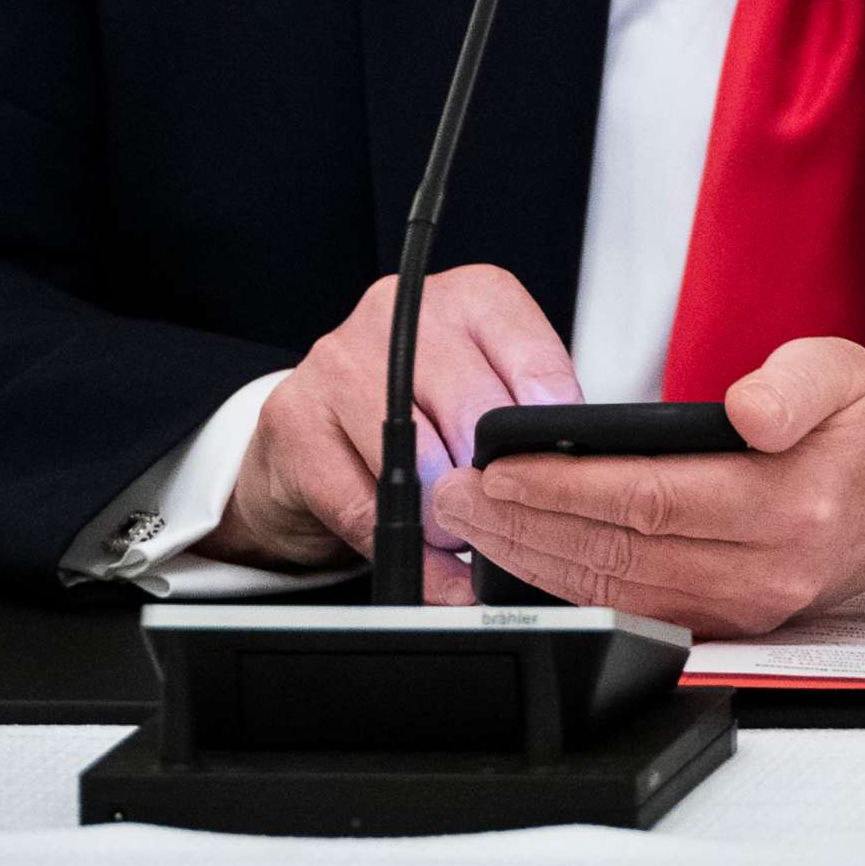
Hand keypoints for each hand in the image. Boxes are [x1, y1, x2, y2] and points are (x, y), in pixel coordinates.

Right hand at [193, 265, 580, 602]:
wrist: (309, 442)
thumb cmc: (420, 415)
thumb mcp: (485, 396)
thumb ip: (528, 418)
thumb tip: (571, 475)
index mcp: (469, 298)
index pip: (532, 355)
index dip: (549, 425)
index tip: (558, 470)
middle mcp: (403, 314)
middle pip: (474, 408)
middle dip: (496, 480)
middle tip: (506, 518)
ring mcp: (340, 358)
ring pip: (418, 455)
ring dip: (450, 515)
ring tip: (463, 536)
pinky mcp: (293, 415)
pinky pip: (365, 502)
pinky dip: (409, 550)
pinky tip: (433, 568)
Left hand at [432, 338, 864, 637]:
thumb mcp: (846, 371)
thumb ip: (796, 384)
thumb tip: (749, 410)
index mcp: (790, 504)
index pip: (651, 498)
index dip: (565, 485)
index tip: (501, 464)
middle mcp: (767, 569)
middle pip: (621, 553)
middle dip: (527, 525)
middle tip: (459, 494)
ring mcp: (751, 607)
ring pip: (621, 592)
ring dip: (538, 562)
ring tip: (475, 524)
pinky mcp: (738, 623)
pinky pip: (641, 610)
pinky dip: (577, 588)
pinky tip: (531, 560)